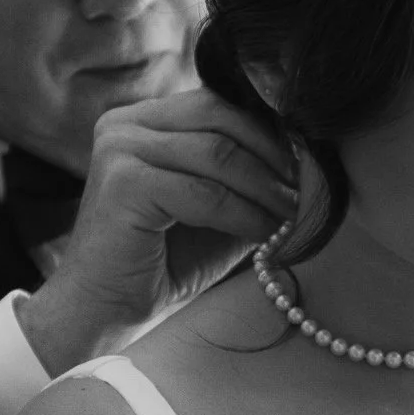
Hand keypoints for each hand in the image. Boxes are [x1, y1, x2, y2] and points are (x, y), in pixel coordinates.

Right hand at [16, 88, 298, 373]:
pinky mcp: (122, 181)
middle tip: (309, 187)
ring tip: (292, 215)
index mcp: (144, 119)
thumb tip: (309, 162)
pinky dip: (242, 213)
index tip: (309, 163)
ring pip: (217, 152)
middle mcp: (125, 122)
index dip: (270, 130)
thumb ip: (247, 178)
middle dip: (273, 152)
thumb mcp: (215, 208)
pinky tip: (264, 234)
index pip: (219, 103)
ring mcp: (119, 147)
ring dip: (265, 187)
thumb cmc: (162, 262)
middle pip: (220, 115)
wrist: (104, 310)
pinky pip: (202, 191)